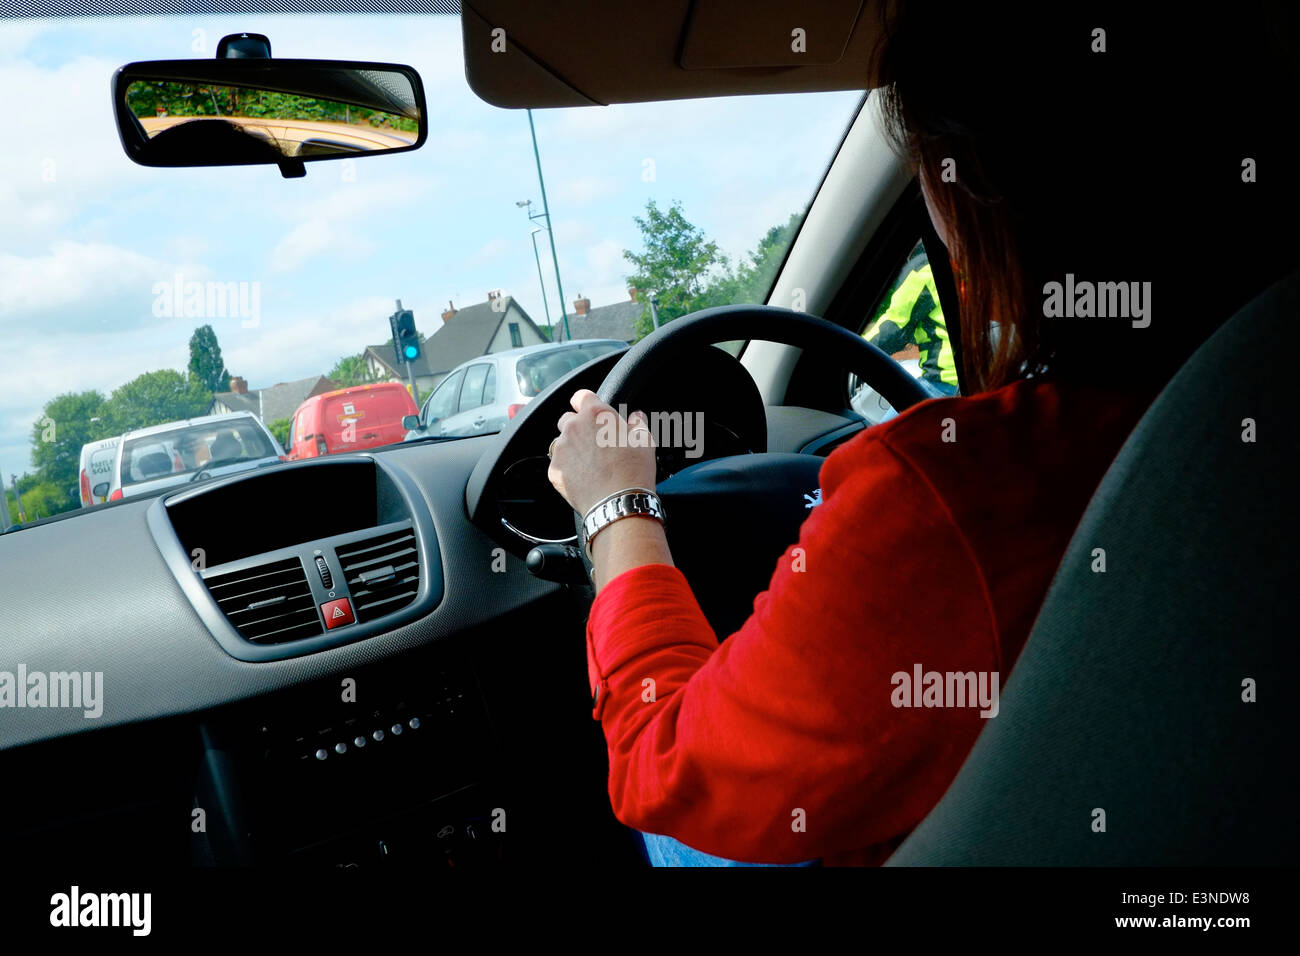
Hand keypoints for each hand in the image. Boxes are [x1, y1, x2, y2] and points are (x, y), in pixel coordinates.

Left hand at [548, 389, 656, 515]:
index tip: (589, 409)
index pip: (581, 396)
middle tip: (594, 443)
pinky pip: (558, 464)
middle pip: (567, 419)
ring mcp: (561, 449)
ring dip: (571, 448)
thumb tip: (636, 417)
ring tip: (588, 463)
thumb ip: (637, 423)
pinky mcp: (555, 470)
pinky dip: (567, 469)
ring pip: (560, 442)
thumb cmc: (634, 470)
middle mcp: (573, 427)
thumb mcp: (644, 441)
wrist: (619, 502)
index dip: (586, 402)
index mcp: (595, 414)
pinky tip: (583, 477)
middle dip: (577, 427)